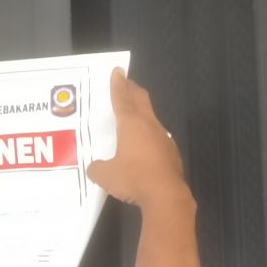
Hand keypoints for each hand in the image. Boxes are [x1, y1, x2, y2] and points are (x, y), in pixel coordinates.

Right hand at [86, 69, 189, 208]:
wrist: (165, 195)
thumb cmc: (133, 178)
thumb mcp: (106, 175)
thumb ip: (97, 168)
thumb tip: (94, 168)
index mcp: (131, 124)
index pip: (122, 98)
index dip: (118, 85)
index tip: (118, 71)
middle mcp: (149, 125)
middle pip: (141, 101)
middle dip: (133, 89)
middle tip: (127, 82)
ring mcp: (163, 139)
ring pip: (152, 118)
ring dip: (143, 112)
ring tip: (135, 113)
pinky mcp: (171, 153)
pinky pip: (158, 138)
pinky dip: (150, 135)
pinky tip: (146, 144)